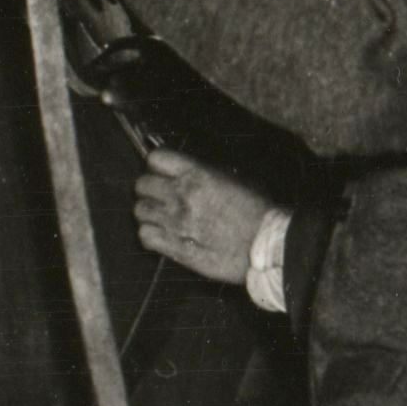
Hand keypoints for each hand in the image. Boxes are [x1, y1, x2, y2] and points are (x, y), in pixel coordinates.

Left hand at [133, 149, 277, 287]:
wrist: (266, 246)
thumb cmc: (257, 213)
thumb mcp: (235, 180)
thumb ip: (205, 175)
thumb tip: (186, 174)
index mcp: (197, 175)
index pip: (156, 158)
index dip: (157, 165)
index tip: (162, 172)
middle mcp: (181, 195)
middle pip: (142, 185)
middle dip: (149, 189)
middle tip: (159, 196)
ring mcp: (175, 222)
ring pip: (140, 210)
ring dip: (148, 212)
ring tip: (161, 217)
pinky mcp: (174, 247)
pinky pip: (144, 236)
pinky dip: (149, 234)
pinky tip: (161, 235)